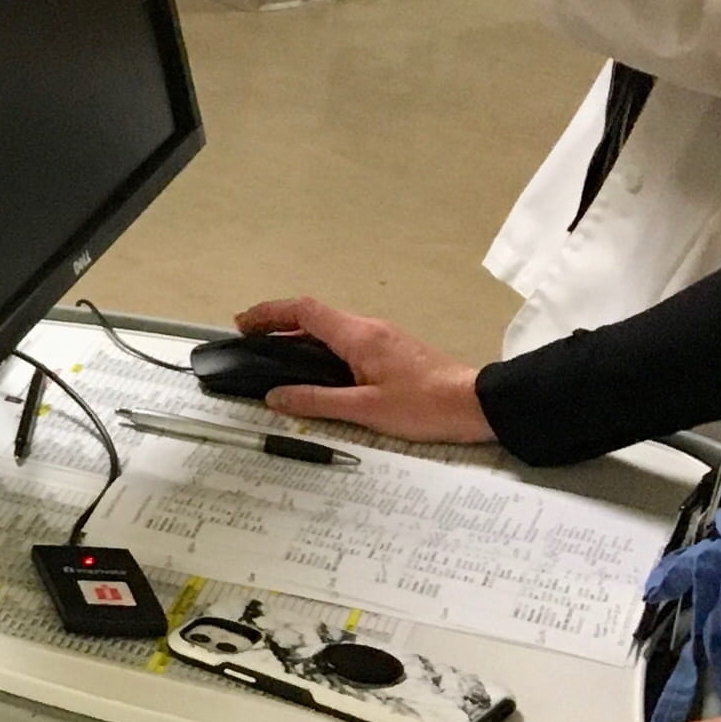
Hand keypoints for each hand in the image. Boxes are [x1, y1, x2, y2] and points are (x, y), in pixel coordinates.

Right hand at [229, 296, 491, 442]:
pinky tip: (318, 370)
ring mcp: (383, 337)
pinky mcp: (394, 350)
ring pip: (332, 328)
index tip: (243, 324)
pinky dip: (322, 347)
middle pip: (314, 315)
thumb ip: (317, 401)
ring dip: (300, 336)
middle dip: (278, 324)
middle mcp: (368, 328)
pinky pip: (347, 340)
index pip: (303, 311)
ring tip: (277, 357)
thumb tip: (275, 396)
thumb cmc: (424, 406)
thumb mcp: (366, 410)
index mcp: (358, 335)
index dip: (269, 313)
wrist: (478, 404)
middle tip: (252, 342)